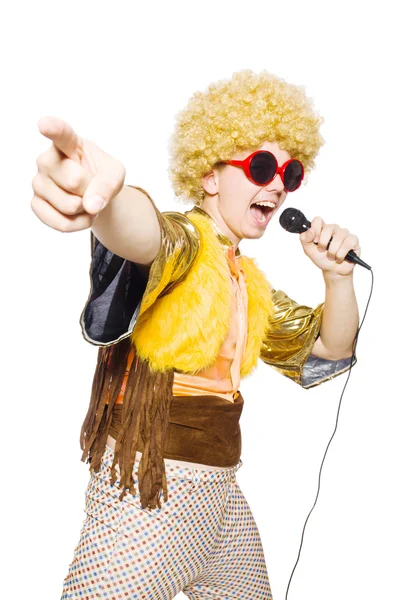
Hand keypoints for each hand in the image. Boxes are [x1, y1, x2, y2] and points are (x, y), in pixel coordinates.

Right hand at [31, 116, 125, 231]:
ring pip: (68, 205)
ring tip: (86, 200)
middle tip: (91, 187)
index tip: (44, 124)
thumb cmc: (102, 175)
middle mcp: (47, 159)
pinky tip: (79, 214)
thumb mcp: (115, 175)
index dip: (52, 128)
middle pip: (74, 180)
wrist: (93, 193)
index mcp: (68, 143)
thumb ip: (108, 185)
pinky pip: (61, 223)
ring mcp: (38, 182)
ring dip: (86, 210)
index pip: (60, 133)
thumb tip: (91, 206)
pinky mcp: (36, 204)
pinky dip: (78, 224)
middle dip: (91, 190)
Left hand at [299, 217, 360, 276]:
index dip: (316, 229)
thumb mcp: (309, 250)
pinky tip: (339, 258)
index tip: (315, 240)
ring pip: (339, 237)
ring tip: (332, 257)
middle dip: (323, 243)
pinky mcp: (353, 240)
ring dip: (333, 251)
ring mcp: (344, 234)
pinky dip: (341, 254)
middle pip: (329, 228)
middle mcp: (334, 229)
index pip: (318, 220)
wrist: (332, 270)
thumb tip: (311, 230)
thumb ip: (305, 239)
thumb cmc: (322, 258)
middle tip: (323, 251)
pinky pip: (348, 243)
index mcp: (322, 229)